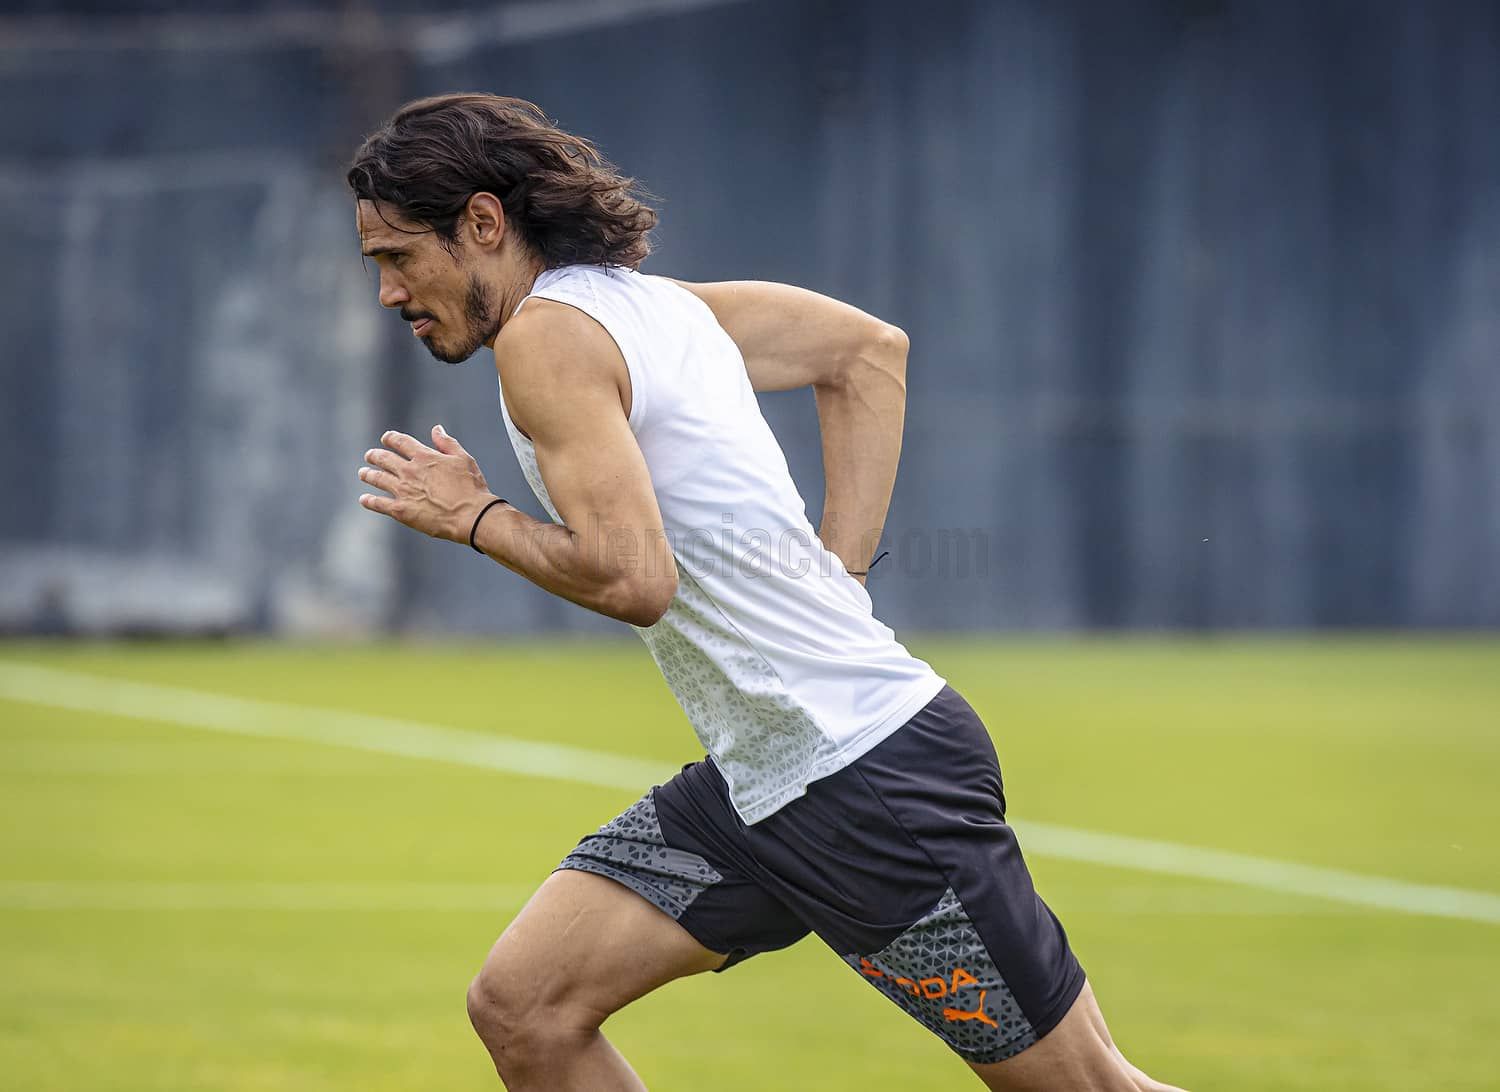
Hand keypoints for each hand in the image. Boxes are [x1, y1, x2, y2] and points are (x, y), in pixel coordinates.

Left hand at [358, 425, 496, 542]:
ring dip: (368, 475)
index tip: (385, 438)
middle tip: (369, 456)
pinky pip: (378, 503)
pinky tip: (364, 499)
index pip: (400, 442)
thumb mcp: (463, 459)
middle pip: (384, 459)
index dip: (390, 438)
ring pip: (377, 479)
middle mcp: (409, 471)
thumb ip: (447, 443)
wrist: (470, 515)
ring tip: (363, 473)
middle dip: (374, 455)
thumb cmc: (471, 487)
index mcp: (424, 456)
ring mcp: (402, 490)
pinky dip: (369, 501)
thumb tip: (436, 429)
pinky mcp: (400, 510)